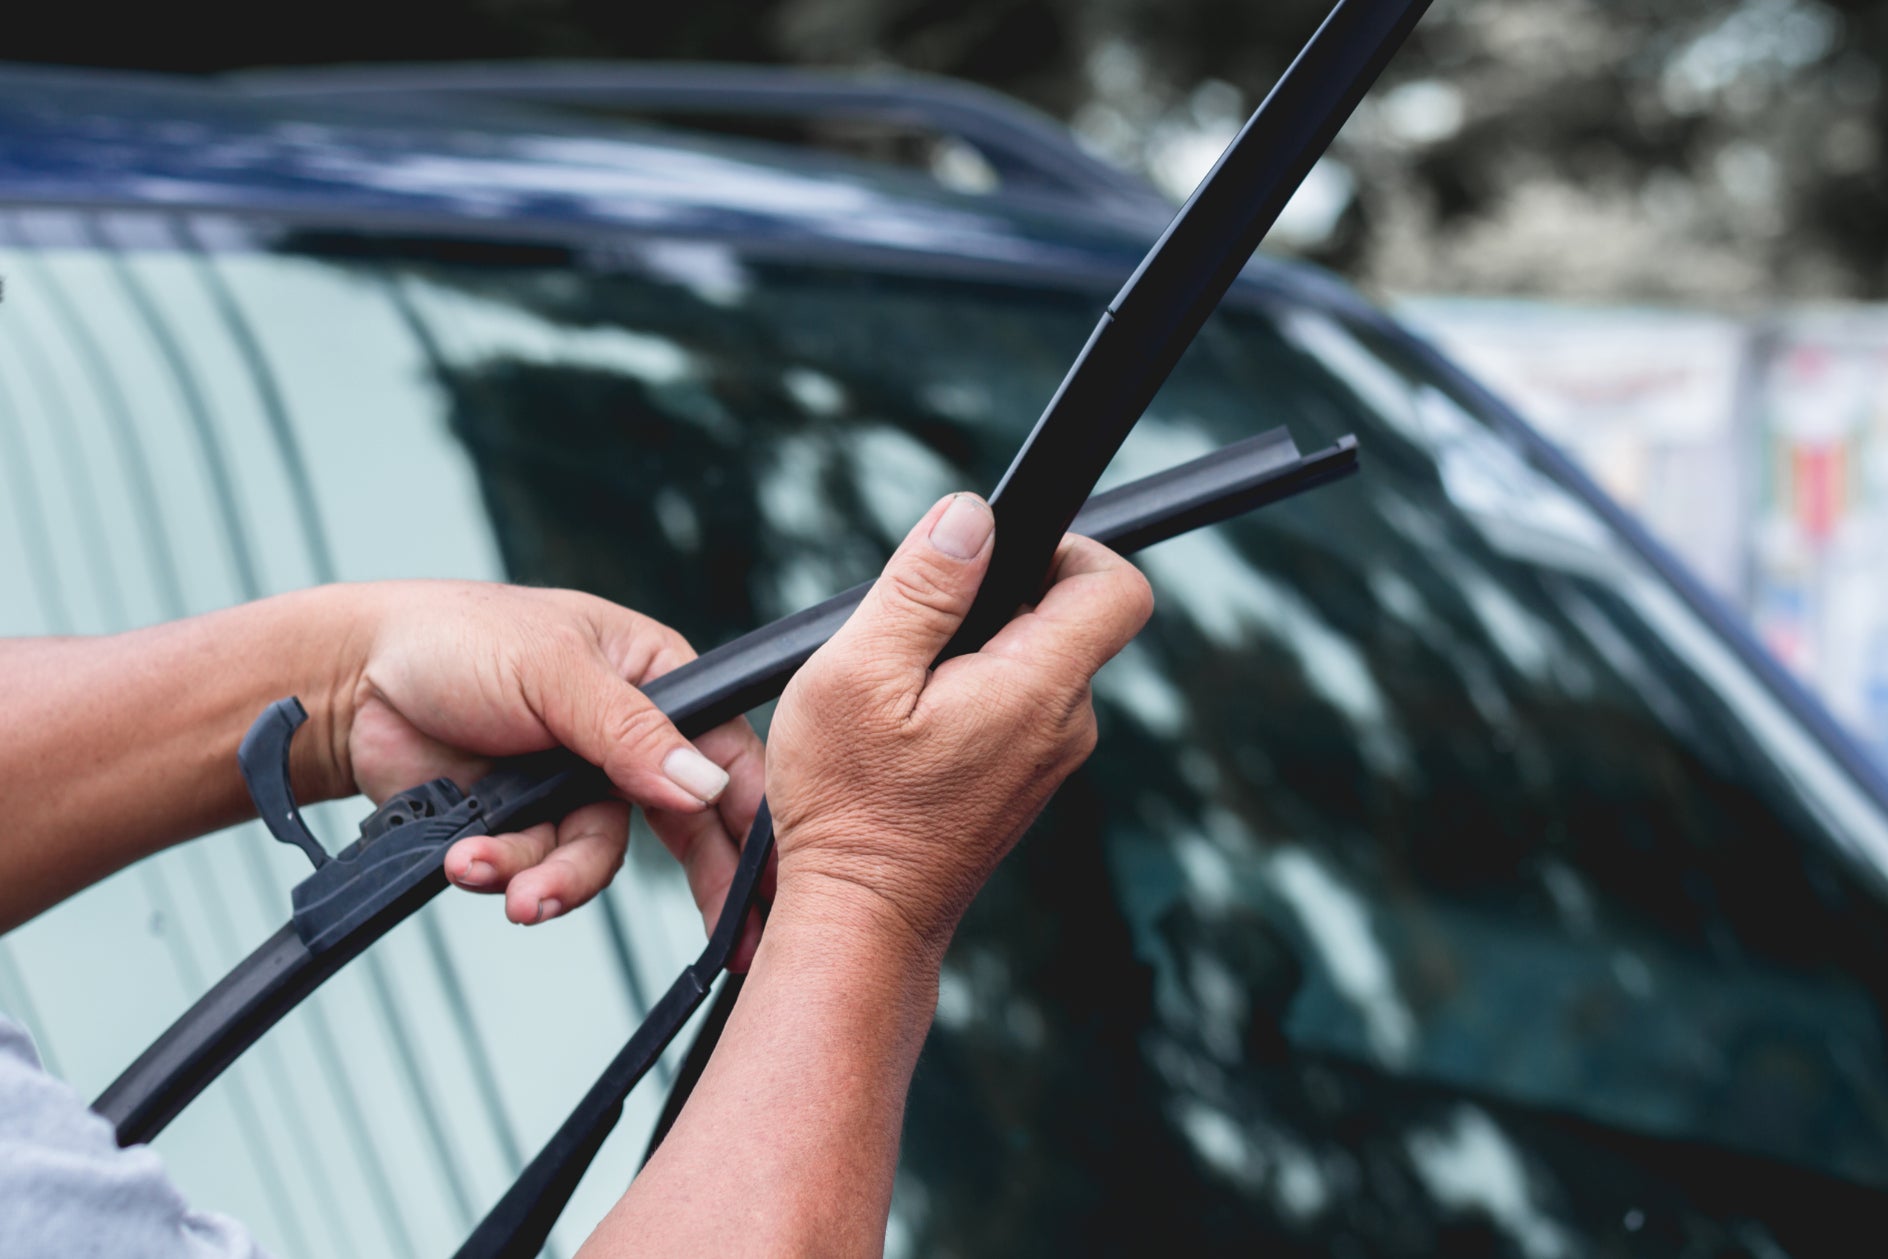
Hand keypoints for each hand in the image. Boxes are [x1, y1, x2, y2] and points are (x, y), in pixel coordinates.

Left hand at [336, 583, 764, 956]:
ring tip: (516, 897)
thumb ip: (630, 731)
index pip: (723, 752)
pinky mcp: (523, 824)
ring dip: (556, 881)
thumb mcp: (555, 670)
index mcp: (657, 680)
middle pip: (684, 825)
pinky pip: (534, 868)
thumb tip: (700, 786)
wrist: (352, 681)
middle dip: (700, 886)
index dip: (750, 816)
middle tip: (726, 949)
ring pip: (597, 858)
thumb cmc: (458, 637)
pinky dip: (503, 873)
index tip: (770, 880)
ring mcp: (575, 786)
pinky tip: (466, 861)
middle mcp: (626, 740)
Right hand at [764, 493, 1152, 961]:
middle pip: (1070, 618)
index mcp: (1038, 689)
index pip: (1117, 587)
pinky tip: (913, 731)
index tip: (996, 557)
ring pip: (1037, 661)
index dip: (1069, 548)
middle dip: (999, 601)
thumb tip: (971, 516)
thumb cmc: (851, 806)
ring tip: (906, 696)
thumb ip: (922, 586)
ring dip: (978, 653)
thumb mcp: (859, 673)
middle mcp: (1065, 726)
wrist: (863, 920)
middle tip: (917, 638)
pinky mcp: (1025, 782)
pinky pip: (1017, 706)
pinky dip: (972, 696)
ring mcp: (1049, 760)